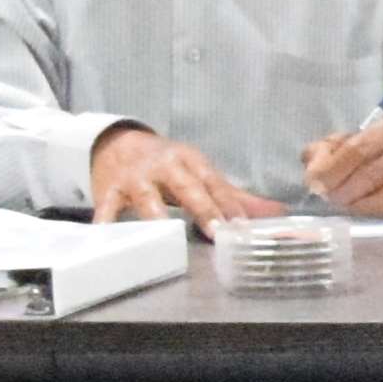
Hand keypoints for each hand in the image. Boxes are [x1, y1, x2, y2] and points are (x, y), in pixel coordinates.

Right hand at [85, 122, 267, 227]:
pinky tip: (109, 238)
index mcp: (191, 161)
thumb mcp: (199, 173)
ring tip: (166, 238)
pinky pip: (107, 208)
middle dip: (202, 208)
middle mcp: (164, 166)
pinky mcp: (109, 190)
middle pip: (186, 187)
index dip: (230, 204)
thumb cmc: (167, 165)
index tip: (243, 226)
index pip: (215, 183)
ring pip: (146, 198)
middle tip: (217, 231)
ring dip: (157, 218)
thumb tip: (276, 212)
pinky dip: (106, 222)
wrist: (116, 142)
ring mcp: (134, 178)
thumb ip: (234, 196)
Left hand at [303, 113, 382, 221]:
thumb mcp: (353, 140)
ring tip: (352, 206)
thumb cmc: (380, 153)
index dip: (331, 169)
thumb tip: (313, 170)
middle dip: (343, 191)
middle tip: (331, 199)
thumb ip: (326, 150)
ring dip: (364, 206)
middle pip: (371, 174)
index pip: (356, 149)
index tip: (315, 185)